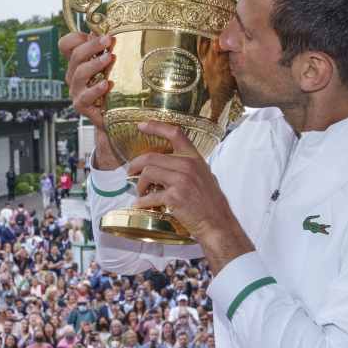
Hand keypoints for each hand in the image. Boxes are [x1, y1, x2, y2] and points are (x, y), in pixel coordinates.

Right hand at [59, 32, 117, 127]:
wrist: (113, 115)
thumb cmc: (110, 88)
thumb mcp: (107, 66)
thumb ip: (101, 49)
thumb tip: (97, 30)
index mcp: (77, 62)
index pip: (66, 44)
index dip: (77, 37)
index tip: (98, 34)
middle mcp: (73, 74)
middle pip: (76, 55)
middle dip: (92, 46)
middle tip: (109, 40)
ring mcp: (75, 90)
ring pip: (80, 73)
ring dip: (95, 64)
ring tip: (109, 58)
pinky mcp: (80, 105)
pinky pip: (86, 95)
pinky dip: (96, 89)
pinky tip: (106, 84)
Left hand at [127, 121, 254, 273]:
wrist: (217, 222)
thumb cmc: (211, 202)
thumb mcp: (205, 175)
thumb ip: (189, 166)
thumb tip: (171, 163)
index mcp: (194, 158)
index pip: (175, 133)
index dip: (155, 126)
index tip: (141, 125)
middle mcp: (187, 165)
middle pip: (151, 156)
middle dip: (135, 164)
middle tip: (130, 171)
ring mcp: (180, 180)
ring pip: (147, 172)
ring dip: (139, 183)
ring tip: (140, 191)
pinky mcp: (173, 196)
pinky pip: (150, 195)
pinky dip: (141, 201)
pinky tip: (139, 204)